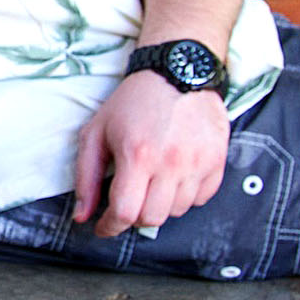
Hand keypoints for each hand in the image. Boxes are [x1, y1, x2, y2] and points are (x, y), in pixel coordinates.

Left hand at [71, 70, 229, 236]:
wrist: (177, 72)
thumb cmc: (133, 101)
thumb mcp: (96, 132)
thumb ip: (86, 177)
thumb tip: (81, 215)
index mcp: (137, 156)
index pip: (125, 213)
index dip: (110, 227)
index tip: (104, 227)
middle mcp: (171, 163)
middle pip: (152, 219)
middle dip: (134, 217)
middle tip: (127, 201)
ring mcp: (199, 163)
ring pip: (177, 212)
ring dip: (159, 205)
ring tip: (150, 181)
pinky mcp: (217, 161)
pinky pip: (201, 199)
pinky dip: (184, 196)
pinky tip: (172, 177)